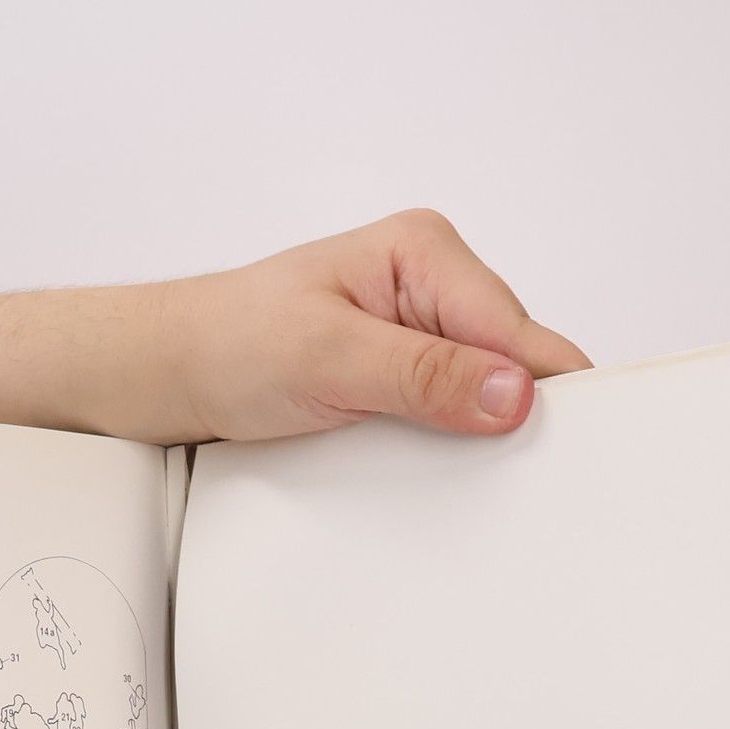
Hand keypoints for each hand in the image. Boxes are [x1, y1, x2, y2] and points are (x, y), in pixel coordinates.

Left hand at [163, 209, 590, 441]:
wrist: (174, 372)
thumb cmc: (232, 345)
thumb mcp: (329, 359)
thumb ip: (422, 377)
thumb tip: (511, 393)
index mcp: (425, 252)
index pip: (517, 329)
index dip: (544, 392)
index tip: (555, 452)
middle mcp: (433, 284)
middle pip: (514, 361)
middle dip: (509, 416)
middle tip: (493, 475)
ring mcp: (420, 331)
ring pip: (488, 392)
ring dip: (475, 435)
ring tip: (443, 466)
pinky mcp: (404, 372)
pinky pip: (453, 412)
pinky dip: (447, 443)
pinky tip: (426, 462)